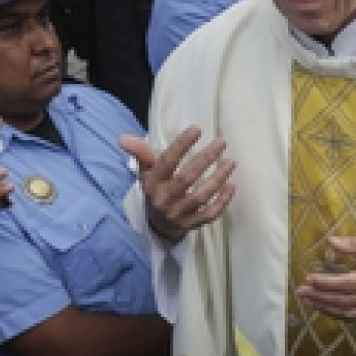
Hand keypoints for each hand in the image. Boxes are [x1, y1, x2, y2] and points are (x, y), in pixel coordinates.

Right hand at [125, 126, 235, 243]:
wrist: (158, 226)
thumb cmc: (156, 190)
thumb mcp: (146, 172)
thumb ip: (141, 153)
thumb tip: (124, 138)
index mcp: (153, 182)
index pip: (166, 162)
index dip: (181, 145)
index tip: (197, 129)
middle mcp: (165, 199)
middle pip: (186, 178)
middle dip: (204, 159)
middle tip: (221, 143)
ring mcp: (179, 213)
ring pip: (200, 196)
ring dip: (217, 179)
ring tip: (231, 162)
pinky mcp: (192, 224)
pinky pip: (209, 214)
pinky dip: (222, 202)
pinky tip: (231, 186)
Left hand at [297, 236, 355, 320]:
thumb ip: (354, 244)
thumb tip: (331, 242)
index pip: (349, 283)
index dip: (327, 283)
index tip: (310, 279)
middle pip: (346, 301)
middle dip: (321, 297)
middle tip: (302, 291)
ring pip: (350, 312)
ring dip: (327, 307)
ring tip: (309, 300)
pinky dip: (339, 314)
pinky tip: (326, 307)